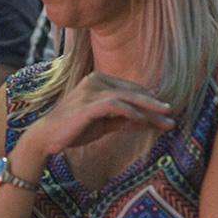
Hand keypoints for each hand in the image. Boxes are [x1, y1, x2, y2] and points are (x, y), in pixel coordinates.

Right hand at [20, 71, 173, 159]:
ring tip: (164, 118)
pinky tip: (142, 121)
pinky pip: (116, 106)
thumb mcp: (103, 125)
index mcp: (97, 81)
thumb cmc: (72, 130)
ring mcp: (90, 91)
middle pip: (131, 91)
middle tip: (171, 114)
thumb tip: (147, 122)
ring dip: (148, 109)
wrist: (46, 137)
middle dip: (153, 105)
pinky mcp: (87, 104)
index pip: (129, 89)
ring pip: (127, 97)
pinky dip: (131, 112)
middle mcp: (94, 81)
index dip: (149, 100)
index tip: (165, 112)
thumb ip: (123, 121)